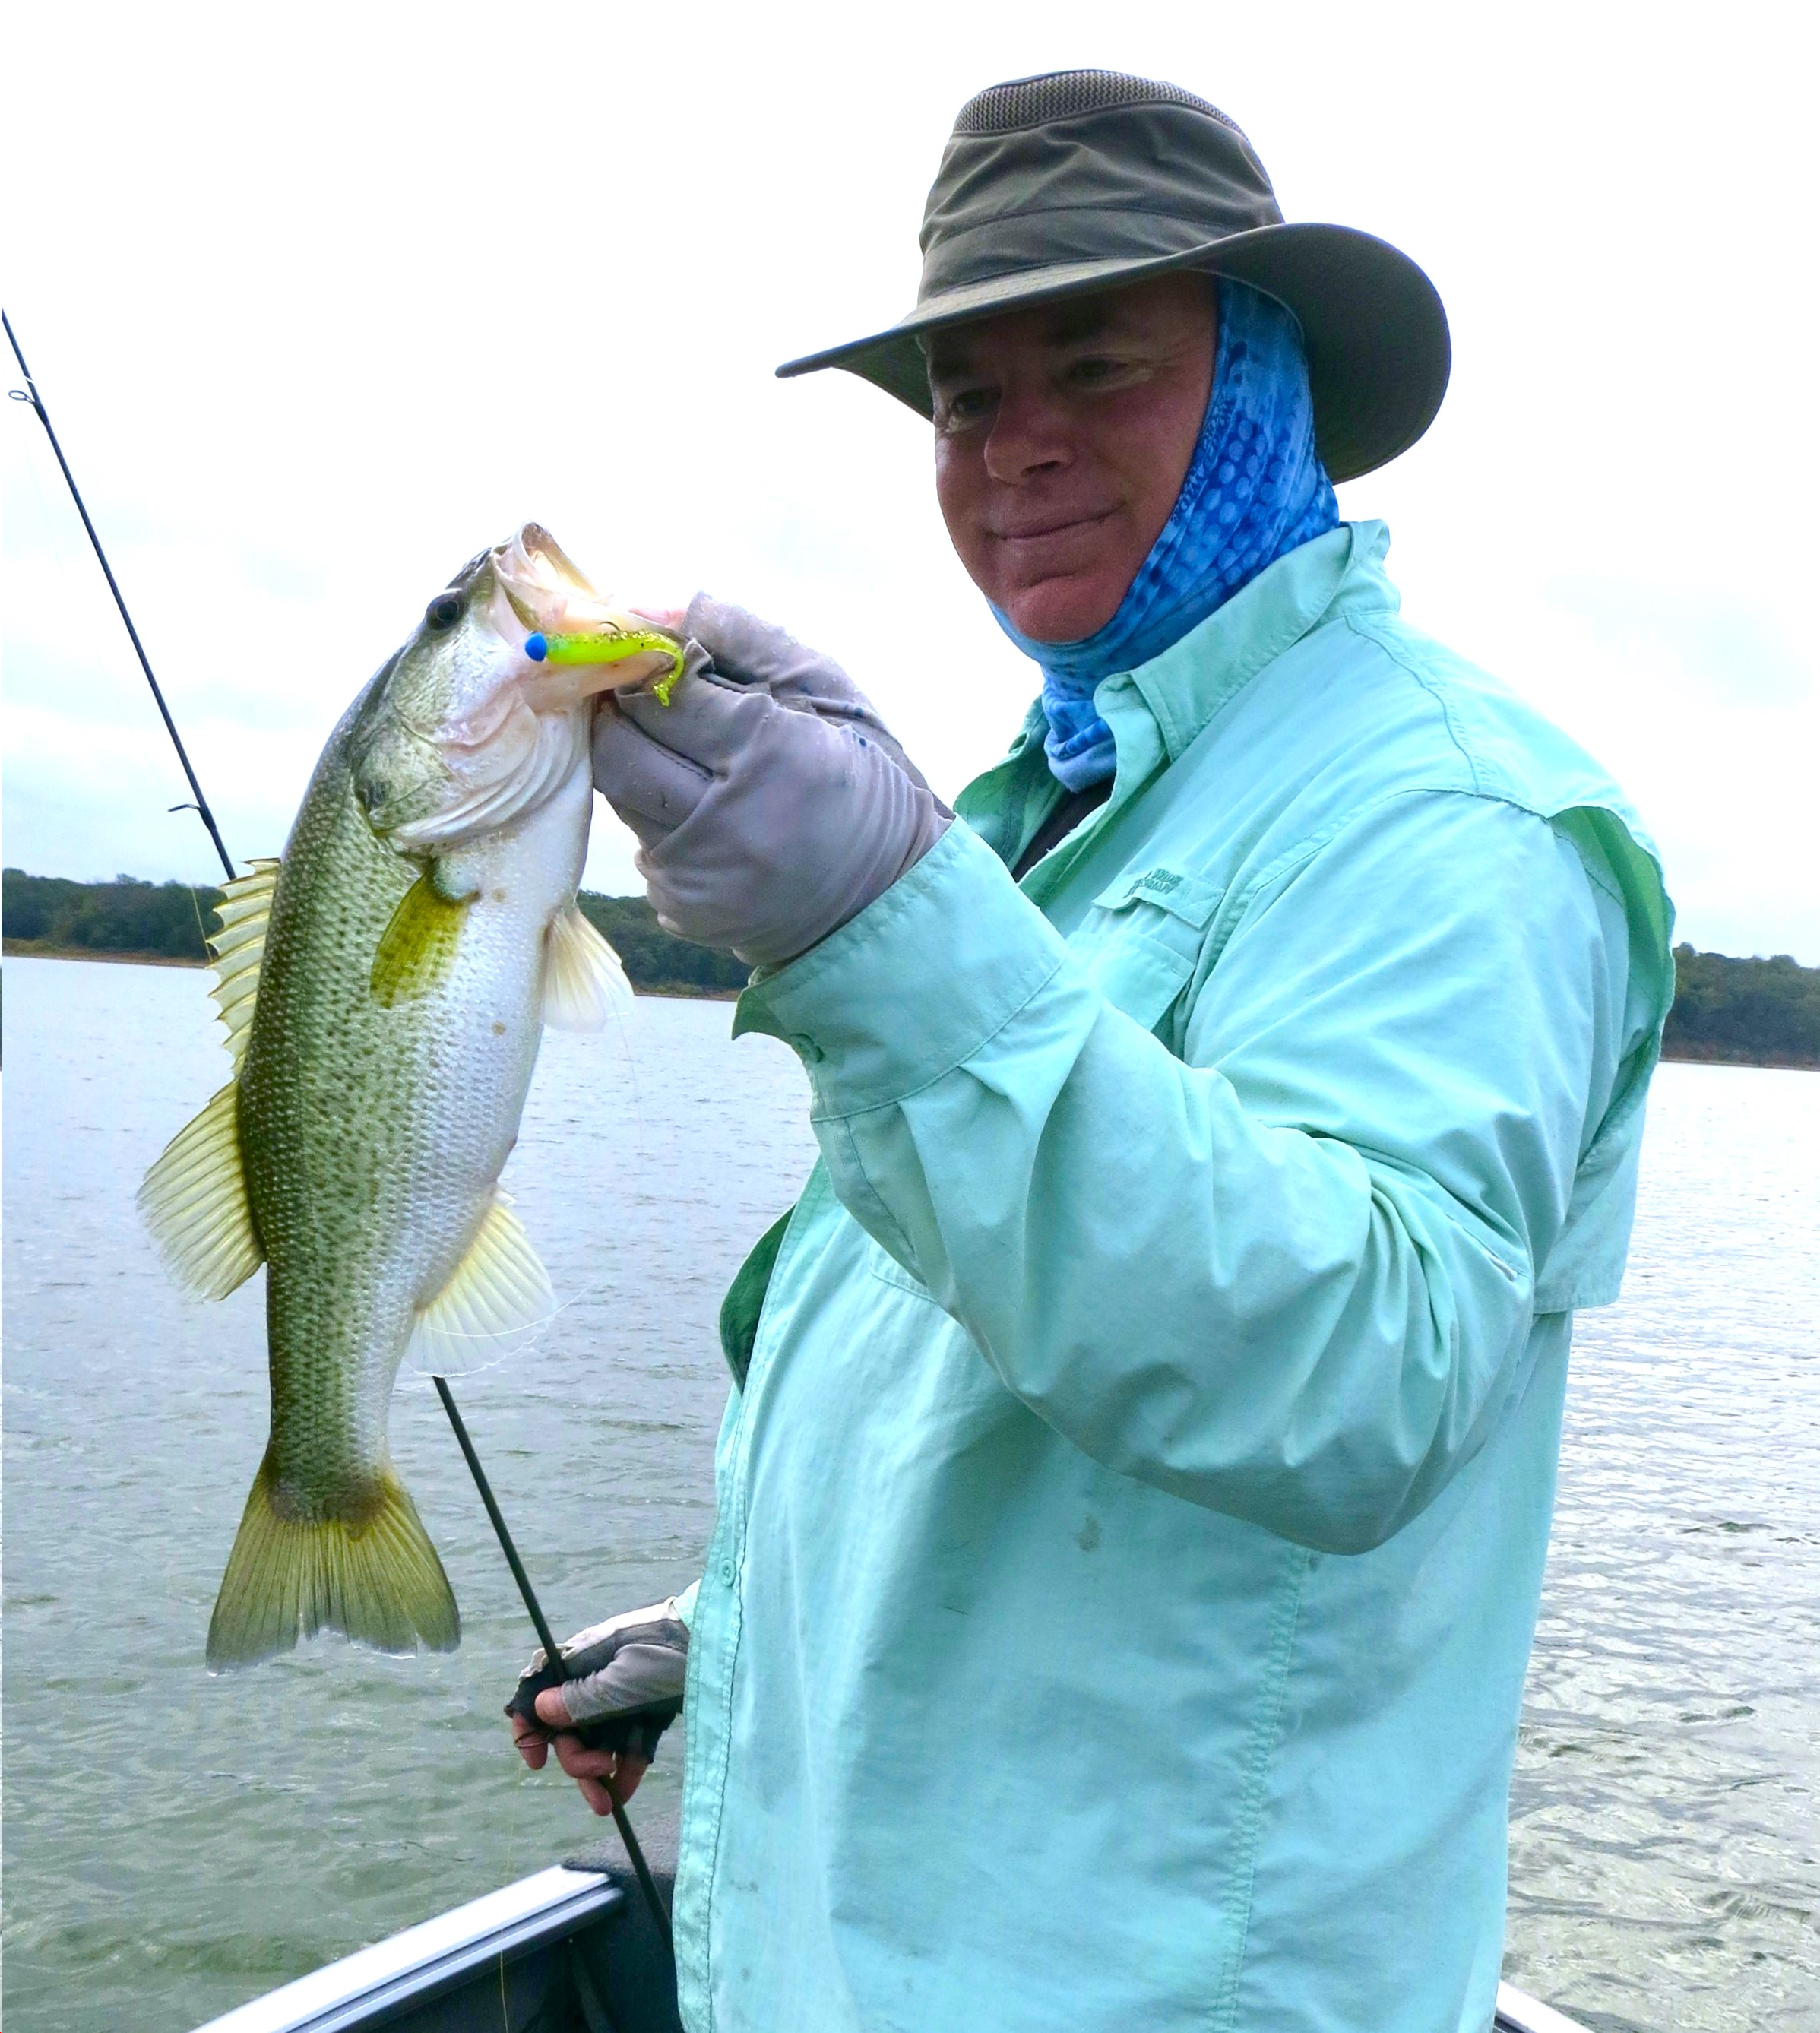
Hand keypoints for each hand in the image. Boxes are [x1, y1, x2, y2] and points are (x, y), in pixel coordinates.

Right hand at [506, 1597, 689, 1815]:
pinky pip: (628, 1743)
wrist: (716, 1642)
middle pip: (570, 1728)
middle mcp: (596, 1678)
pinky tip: (624, 1795)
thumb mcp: (621, 1679)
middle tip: (601, 1773)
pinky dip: (625, 1768)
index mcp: (581, 1661)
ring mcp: (622, 1694)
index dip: (531, 1726)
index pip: (540, 1690)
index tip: (537, 1762)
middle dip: (578, 1760)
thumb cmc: (665, 1652)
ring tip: (608, 1807)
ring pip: (598, 1740)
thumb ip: (581, 1699)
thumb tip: (540, 1709)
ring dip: (598, 1775)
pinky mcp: (647, 1708)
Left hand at [591, 595, 949, 967]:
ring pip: (621, 797)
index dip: (651, 669)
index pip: (664, 695)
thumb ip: (740, 636)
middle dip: (625, 717)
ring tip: (691, 762)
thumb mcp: (826, 689)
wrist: (887, 893)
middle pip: (619, 751)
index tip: (655, 659)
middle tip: (648, 703)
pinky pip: (643, 845)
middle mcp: (727, 821)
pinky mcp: (684, 909)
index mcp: (771, 752)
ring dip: (643, 767)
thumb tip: (644, 604)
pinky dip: (662, 821)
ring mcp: (700, 874)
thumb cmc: (862, 775)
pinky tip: (708, 819)